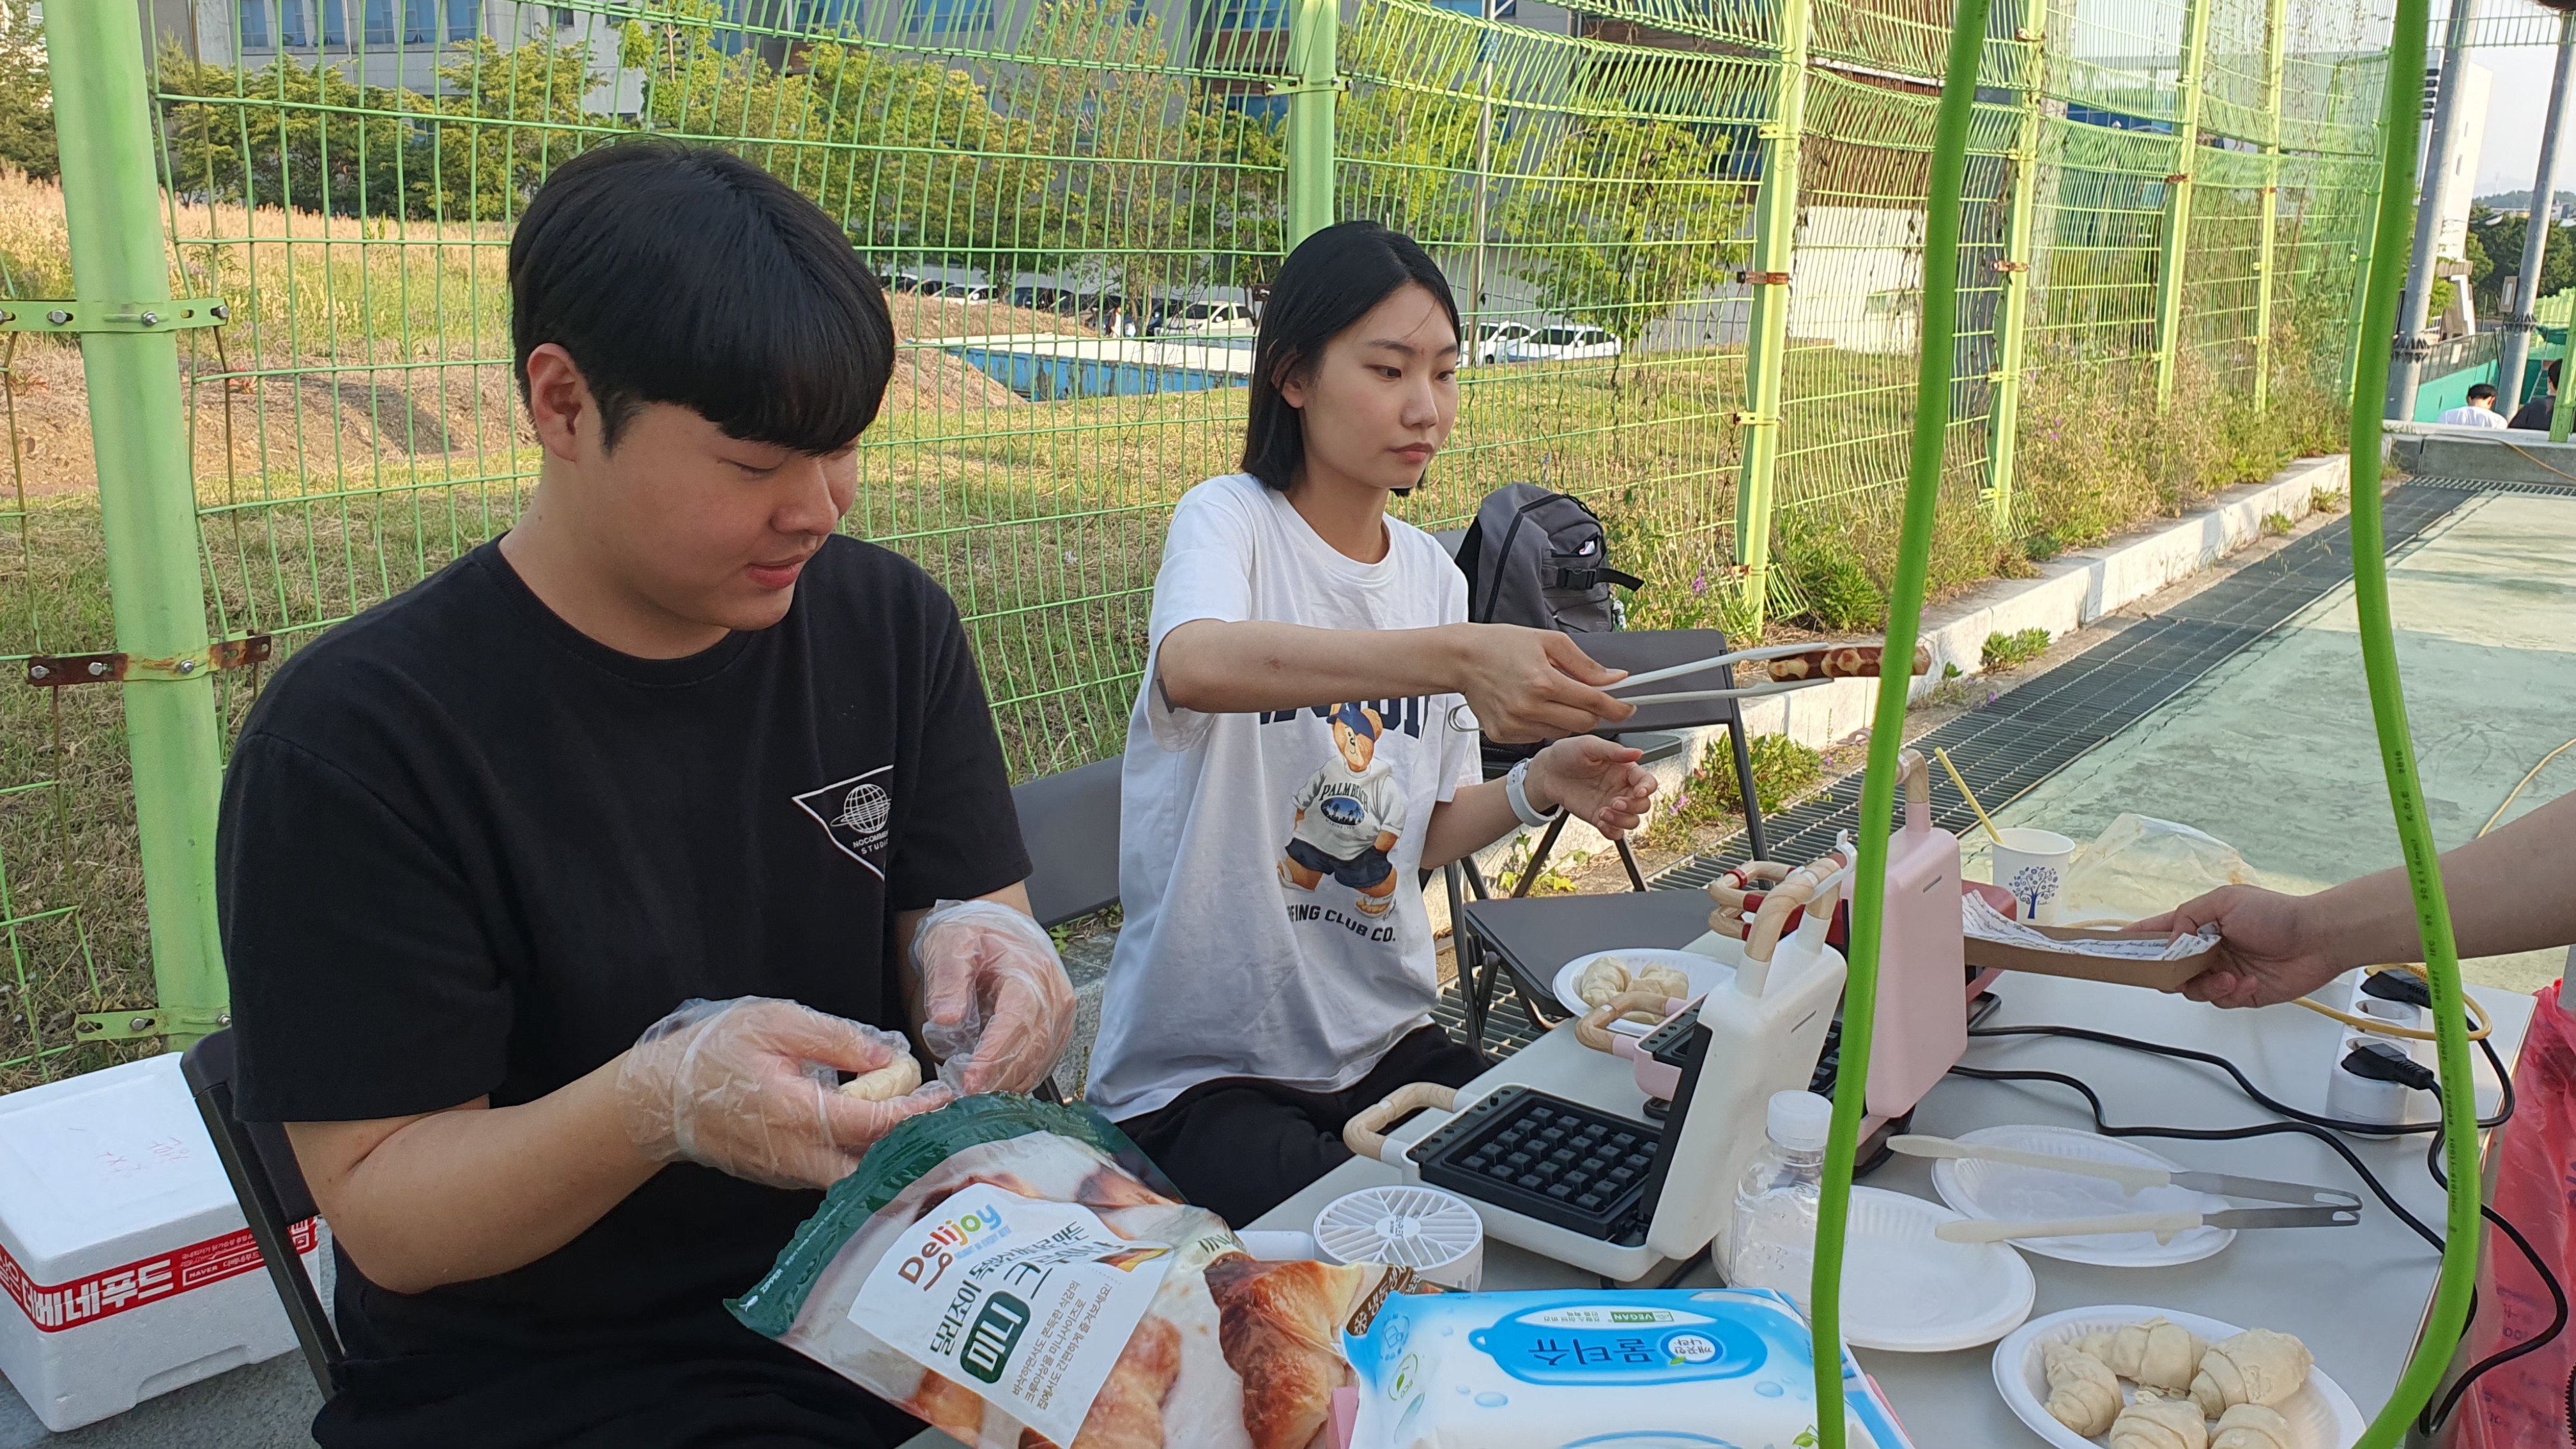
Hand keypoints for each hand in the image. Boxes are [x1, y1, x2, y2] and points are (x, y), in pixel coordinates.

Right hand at [616, 997, 951, 1188]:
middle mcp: (797, 1156)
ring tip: (919, 1124)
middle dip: (914, 1146)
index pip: (875, 1125)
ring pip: (856, 1178)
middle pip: (874, 1166)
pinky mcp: (783, 1178)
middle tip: (942, 1118)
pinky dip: (863, 1160)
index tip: (944, 1096)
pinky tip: (881, 1134)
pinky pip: (834, 1176)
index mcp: (798, 1114)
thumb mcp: (775, 1024)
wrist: (660, 1099)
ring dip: (891, 1156)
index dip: (916, 1113)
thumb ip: (837, 1041)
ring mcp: (789, 1174)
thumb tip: (889, 1058)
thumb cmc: (714, 1053)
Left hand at [915, 899, 1076, 1094]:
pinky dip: (1012, 1082)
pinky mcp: (1055, 1035)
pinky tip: (986, 1089)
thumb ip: (947, 978)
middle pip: (1030, 1052)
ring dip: (1002, 1087)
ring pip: (1036, 1067)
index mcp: (1031, 974)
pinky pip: (1038, 1068)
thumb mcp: (950, 944)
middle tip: (958, 1099)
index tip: (969, 1083)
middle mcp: (1054, 1000)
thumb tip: (946, 1017)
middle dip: (994, 1081)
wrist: (1000, 932)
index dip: (994, 1057)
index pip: (1017, 1023)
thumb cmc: (976, 938)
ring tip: (966, 1098)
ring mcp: (1059, 1020)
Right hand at [1451, 625, 1632, 743]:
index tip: (1627, 707)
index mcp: (1544, 681)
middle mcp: (1530, 707)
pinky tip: (1531, 705)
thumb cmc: (1501, 645)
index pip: (1594, 702)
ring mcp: (1516, 725)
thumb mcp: (1549, 642)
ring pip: (1562, 732)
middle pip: (1583, 723)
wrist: (1462, 659)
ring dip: (1567, 718)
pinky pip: (1539, 736)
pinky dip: (1544, 724)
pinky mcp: (1504, 735)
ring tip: (1550, 696)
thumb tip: (1614, 678)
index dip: (1617, 707)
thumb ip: (1585, 664)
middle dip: (1592, 712)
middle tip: (1586, 697)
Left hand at [1528, 737, 1657, 836]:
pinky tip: (1601, 822)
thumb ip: (1614, 751)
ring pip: (1632, 820)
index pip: (1647, 781)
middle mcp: (1621, 788)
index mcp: (1624, 770)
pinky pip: (1615, 832)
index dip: (1648, 788)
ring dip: (1622, 820)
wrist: (1547, 772)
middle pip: (1643, 804)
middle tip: (1614, 802)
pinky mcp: (1599, 817)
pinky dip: (1612, 831)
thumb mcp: (1589, 746)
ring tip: (1603, 812)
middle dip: (1633, 806)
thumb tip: (1637, 752)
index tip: (1639, 791)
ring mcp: (1611, 805)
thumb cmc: (1568, 754)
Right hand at [2136, 885, 2342, 1007]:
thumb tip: (2171, 942)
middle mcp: (2206, 949)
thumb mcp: (2224, 901)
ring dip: (2206, 985)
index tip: (2114, 950)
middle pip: (2168, 968)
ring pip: (2191, 990)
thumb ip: (2188, 919)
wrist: (2318, 939)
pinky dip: (2232, 992)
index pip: (2157, 932)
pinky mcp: (2240, 992)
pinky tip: (2249, 980)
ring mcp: (2221, 971)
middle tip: (2181, 971)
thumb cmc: (2277, 914)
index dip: (2134, 941)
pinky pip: (2220, 1001)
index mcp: (2198, 924)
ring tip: (2229, 976)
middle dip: (2170, 973)